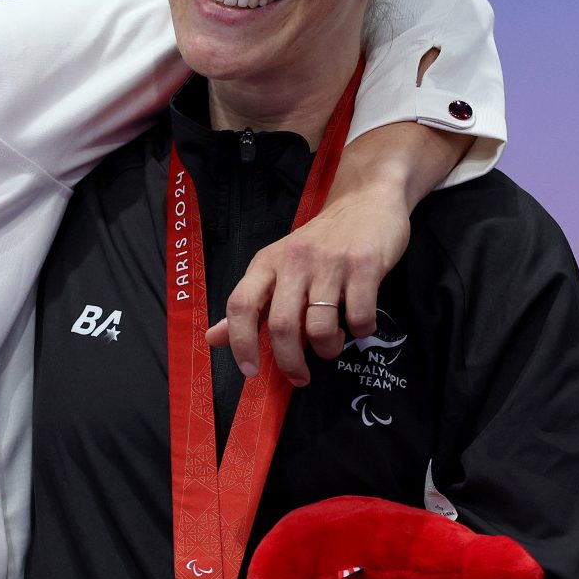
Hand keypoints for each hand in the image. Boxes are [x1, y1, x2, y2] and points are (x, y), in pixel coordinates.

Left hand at [206, 119, 457, 383]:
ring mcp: (331, 263)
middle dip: (290, 361)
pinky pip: (360, 315)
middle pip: (282, 325)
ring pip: (320, 326)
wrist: (365, 200)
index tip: (249, 370)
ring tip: (331, 347)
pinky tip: (360, 327)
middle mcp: (294, 262)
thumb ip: (250, 304)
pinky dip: (361, 331)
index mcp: (266, 263)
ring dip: (327, 349)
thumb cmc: (318, 242)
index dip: (240, 341)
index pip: (241, 305)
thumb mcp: (276, 266)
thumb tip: (213, 338)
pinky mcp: (365, 265)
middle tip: (300, 377)